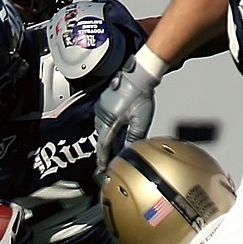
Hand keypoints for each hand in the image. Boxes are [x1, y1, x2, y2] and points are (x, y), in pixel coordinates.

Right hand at [94, 54, 158, 174]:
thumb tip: (130, 152)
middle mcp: (102, 115)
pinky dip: (109, 131)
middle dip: (105, 152)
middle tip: (108, 164)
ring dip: (107, 142)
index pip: (103, 146)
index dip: (103, 159)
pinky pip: (104, 122)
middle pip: (101, 139)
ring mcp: (102, 108)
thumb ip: (134, 138)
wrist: (139, 74)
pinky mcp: (105, 103)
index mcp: (109, 121)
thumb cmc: (140, 94)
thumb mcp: (141, 121)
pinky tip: (116, 135)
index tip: (103, 168)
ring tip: (113, 152)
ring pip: (102, 131)